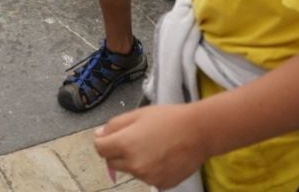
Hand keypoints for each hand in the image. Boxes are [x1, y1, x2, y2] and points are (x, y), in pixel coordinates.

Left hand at [93, 105, 208, 189]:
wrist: (199, 132)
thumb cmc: (170, 119)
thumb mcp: (138, 114)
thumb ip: (114, 125)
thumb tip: (99, 135)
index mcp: (125, 144)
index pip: (99, 148)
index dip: (103, 140)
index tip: (109, 136)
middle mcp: (134, 164)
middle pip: (112, 162)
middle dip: (117, 152)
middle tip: (134, 139)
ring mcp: (147, 177)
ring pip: (130, 170)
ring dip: (134, 161)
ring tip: (153, 146)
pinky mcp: (160, 184)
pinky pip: (146, 178)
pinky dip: (149, 169)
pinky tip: (162, 156)